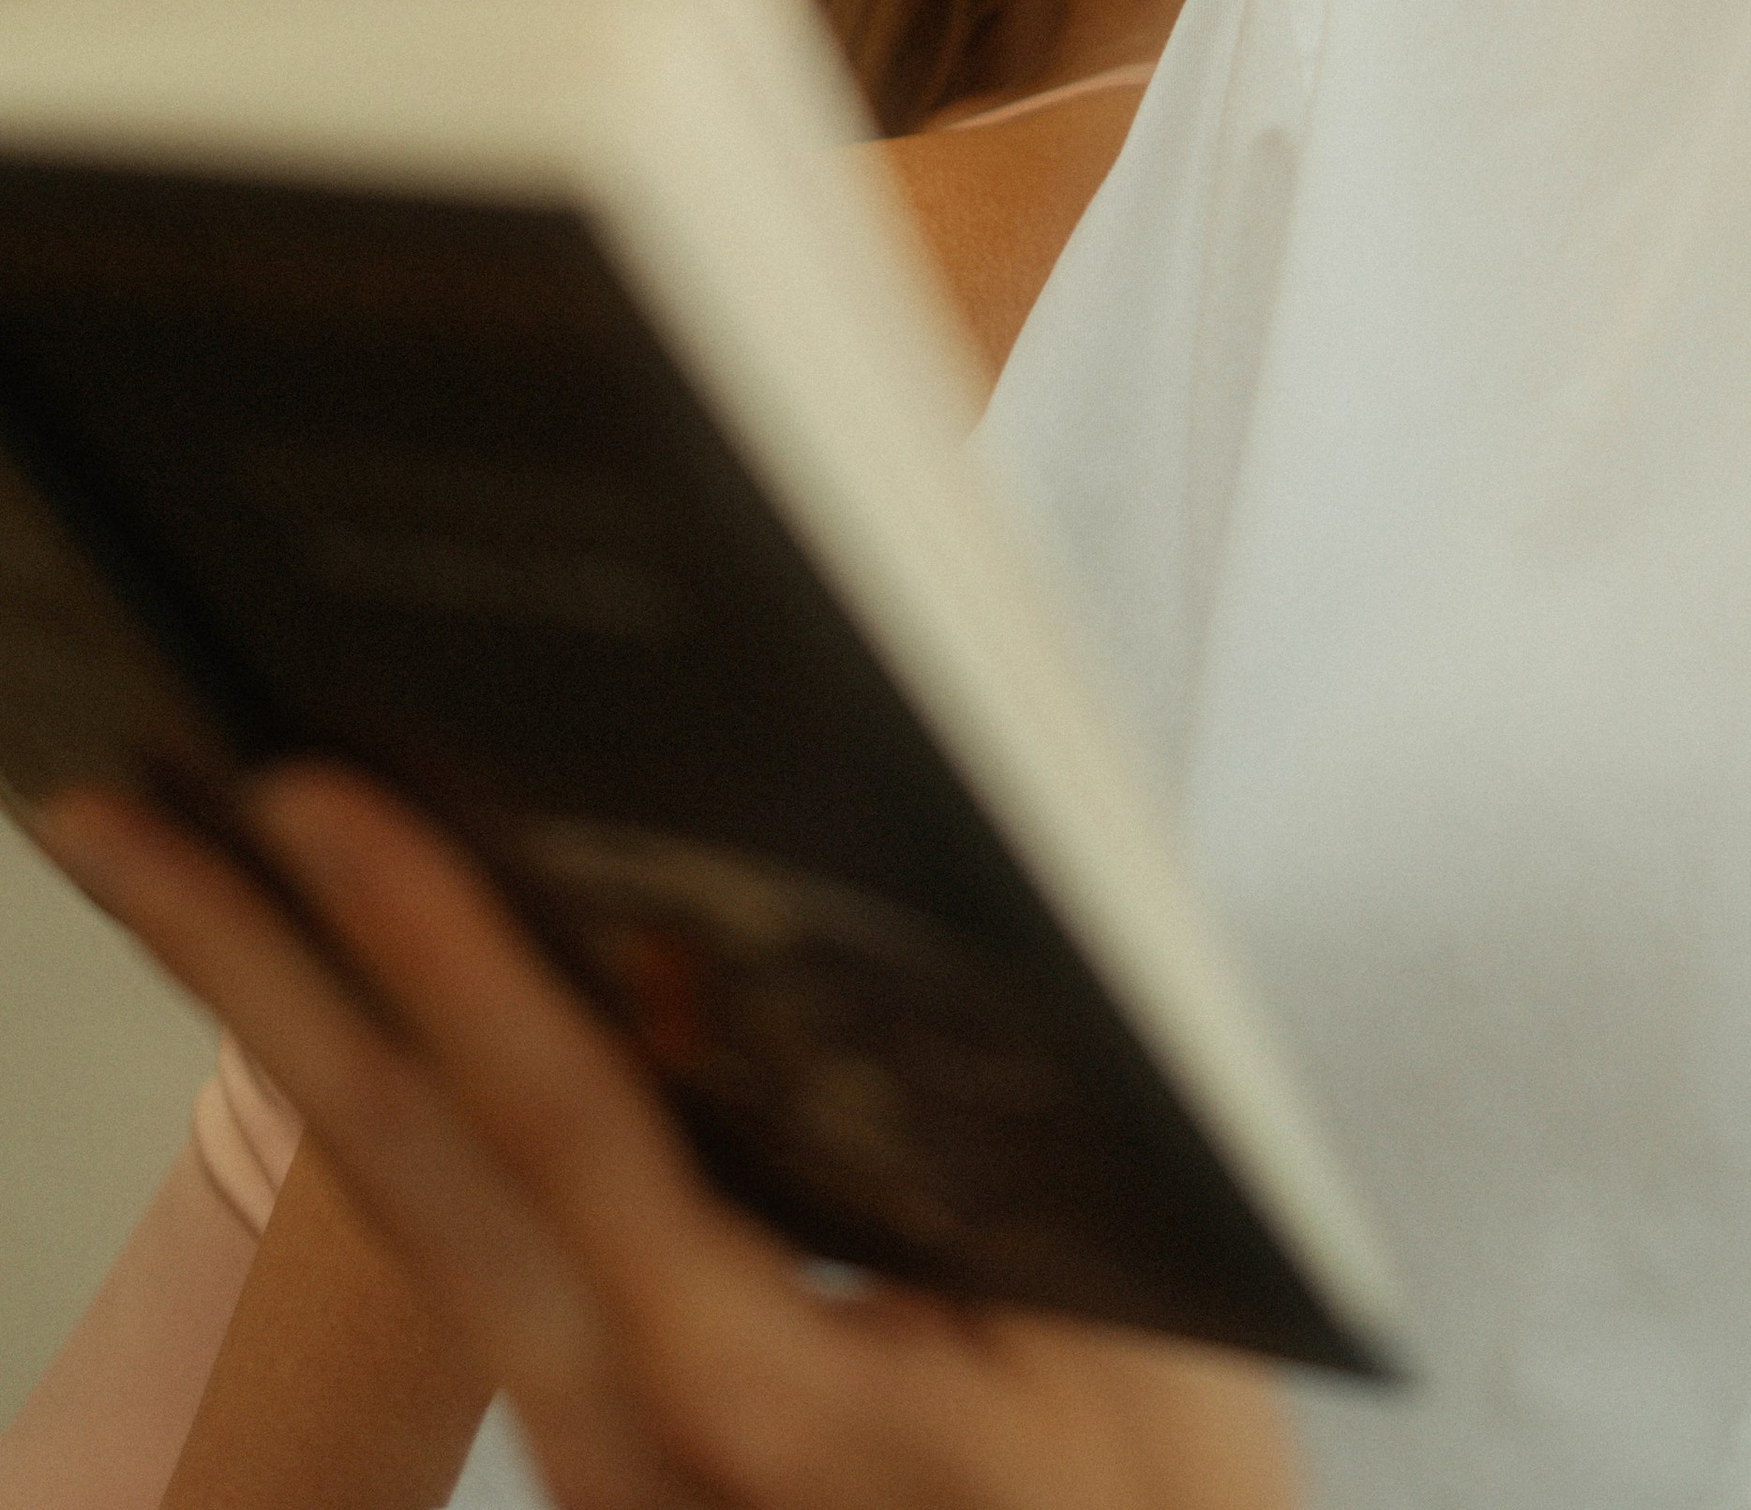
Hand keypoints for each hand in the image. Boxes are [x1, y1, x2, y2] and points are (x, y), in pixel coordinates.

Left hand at [38, 774, 1297, 1509]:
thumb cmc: (1146, 1504)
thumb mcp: (1103, 1324)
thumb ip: (920, 1155)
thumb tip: (704, 968)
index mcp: (764, 1407)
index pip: (567, 1135)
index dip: (442, 952)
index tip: (315, 801)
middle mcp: (632, 1449)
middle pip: (403, 1171)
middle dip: (250, 967)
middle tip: (114, 799)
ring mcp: (598, 1468)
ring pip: (407, 1213)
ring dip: (284, 1020)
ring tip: (171, 854)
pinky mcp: (604, 1454)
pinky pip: (463, 1253)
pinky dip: (383, 1099)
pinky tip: (337, 992)